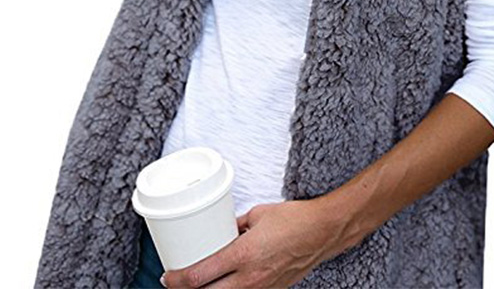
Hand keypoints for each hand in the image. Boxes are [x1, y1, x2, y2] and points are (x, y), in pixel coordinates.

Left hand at [160, 198, 339, 287]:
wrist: (323, 232)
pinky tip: (229, 282)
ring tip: (201, 281)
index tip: (168, 276)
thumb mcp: (258, 214)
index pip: (200, 277)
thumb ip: (235, 225)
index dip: (177, 280)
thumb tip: (221, 229)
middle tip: (177, 282)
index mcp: (243, 255)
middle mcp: (250, 278)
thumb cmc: (293, 219)